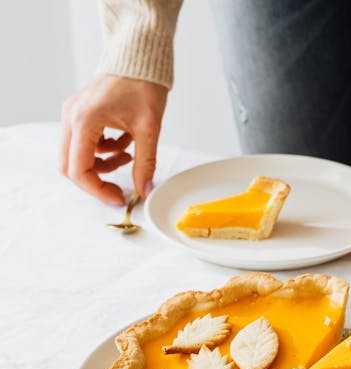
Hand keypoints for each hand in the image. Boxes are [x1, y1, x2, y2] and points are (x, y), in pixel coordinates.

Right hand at [60, 75, 167, 204]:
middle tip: (119, 188)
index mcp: (85, 120)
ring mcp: (73, 113)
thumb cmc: (144, 85)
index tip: (118, 197)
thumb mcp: (149, 129)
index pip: (79, 169)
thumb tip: (144, 190)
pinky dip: (103, 151)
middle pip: (70, 165)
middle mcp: (71, 117)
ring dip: (102, 164)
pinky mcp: (79, 113)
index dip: (97, 190)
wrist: (141, 58)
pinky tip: (124, 144)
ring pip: (76, 155)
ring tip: (129, 156)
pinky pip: (84, 143)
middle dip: (95, 181)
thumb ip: (145, 163)